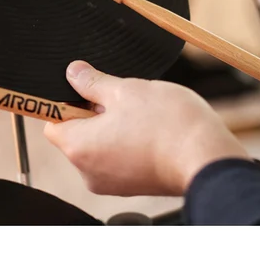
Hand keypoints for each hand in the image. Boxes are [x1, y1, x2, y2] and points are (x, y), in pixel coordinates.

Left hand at [43, 61, 249, 196]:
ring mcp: (111, 183)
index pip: (53, 121)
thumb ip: (93, 82)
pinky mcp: (133, 186)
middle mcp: (88, 171)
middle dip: (97, 112)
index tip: (87, 89)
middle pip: (79, 134)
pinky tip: (153, 130)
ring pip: (102, 146)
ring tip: (144, 115)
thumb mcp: (126, 89)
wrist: (206, 157)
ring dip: (117, 127)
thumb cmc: (167, 124)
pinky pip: (121, 159)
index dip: (67, 101)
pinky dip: (131, 143)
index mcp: (79, 147)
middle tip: (125, 98)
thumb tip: (73, 73)